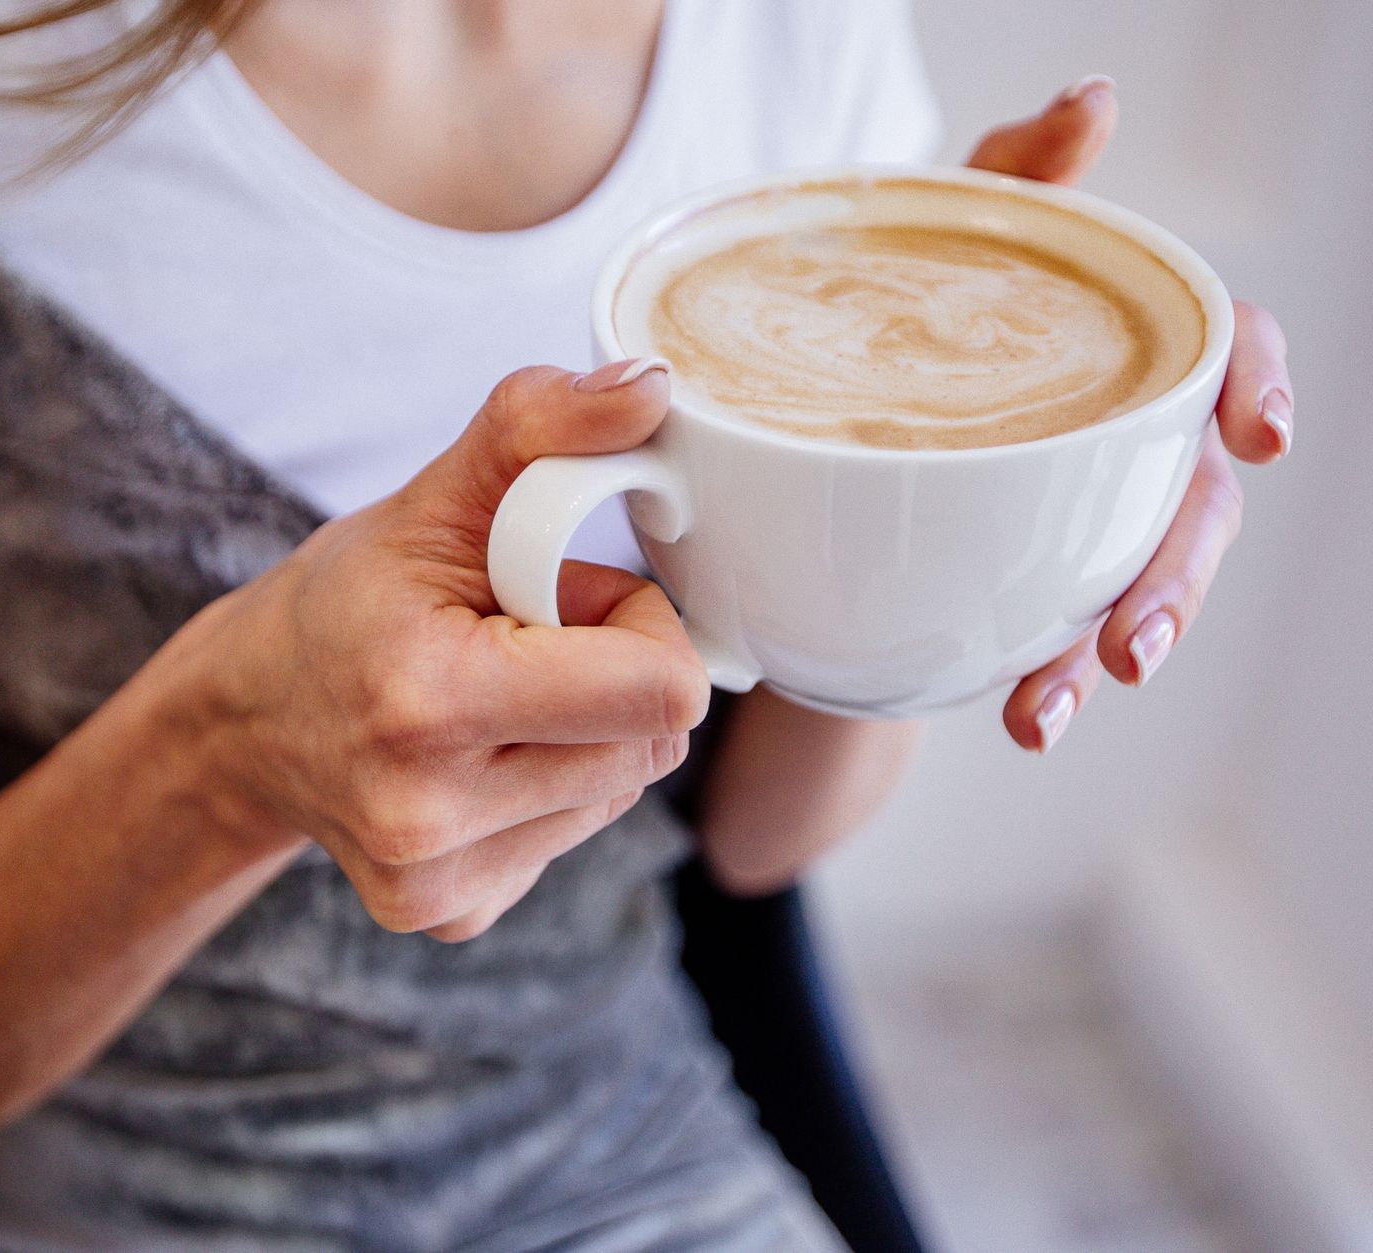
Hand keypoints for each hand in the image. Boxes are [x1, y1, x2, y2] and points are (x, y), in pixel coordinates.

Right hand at [161, 360, 707, 940]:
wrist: (242, 722)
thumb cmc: (342, 604)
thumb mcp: (429, 501)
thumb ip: (537, 431)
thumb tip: (652, 388)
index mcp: (429, 705)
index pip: (661, 690)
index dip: (638, 626)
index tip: (568, 596)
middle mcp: (430, 817)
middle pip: (654, 742)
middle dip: (611, 672)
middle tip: (519, 642)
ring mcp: (439, 882)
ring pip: (624, 789)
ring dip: (583, 730)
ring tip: (487, 697)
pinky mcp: (452, 915)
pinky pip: (575, 837)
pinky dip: (548, 787)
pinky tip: (470, 760)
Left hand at [966, 77, 1293, 750]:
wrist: (813, 421)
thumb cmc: (914, 304)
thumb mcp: (949, 232)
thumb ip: (1020, 173)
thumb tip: (1094, 99)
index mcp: (1132, 348)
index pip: (1229, 352)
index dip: (1262, 383)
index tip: (1262, 435)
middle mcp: (1128, 437)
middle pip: (1193, 505)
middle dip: (1174, 579)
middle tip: (1135, 642)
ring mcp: (1088, 513)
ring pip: (1135, 585)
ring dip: (1104, 652)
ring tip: (1045, 711)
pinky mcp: (1035, 573)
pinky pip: (1059, 632)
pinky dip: (1046, 681)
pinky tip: (1020, 718)